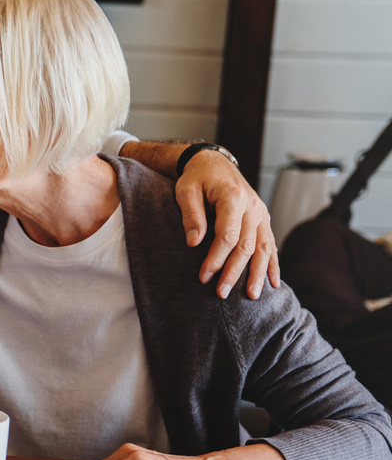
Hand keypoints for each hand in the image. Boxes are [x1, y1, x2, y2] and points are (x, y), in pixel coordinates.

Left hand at [175, 148, 278, 299]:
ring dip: (257, 273)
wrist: (213, 163)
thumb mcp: (186, 191)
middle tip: (222, 294)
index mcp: (232, 197)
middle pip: (246, 245)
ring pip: (263, 247)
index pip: (227, 235)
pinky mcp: (262, 219)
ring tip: (251, 296)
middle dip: (234, 272)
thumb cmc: (196, 178)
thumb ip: (191, 216)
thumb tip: (193, 243)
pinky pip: (270, 244)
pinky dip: (272, 264)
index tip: (204, 276)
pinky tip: (273, 283)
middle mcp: (252, 206)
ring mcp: (260, 213)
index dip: (216, 258)